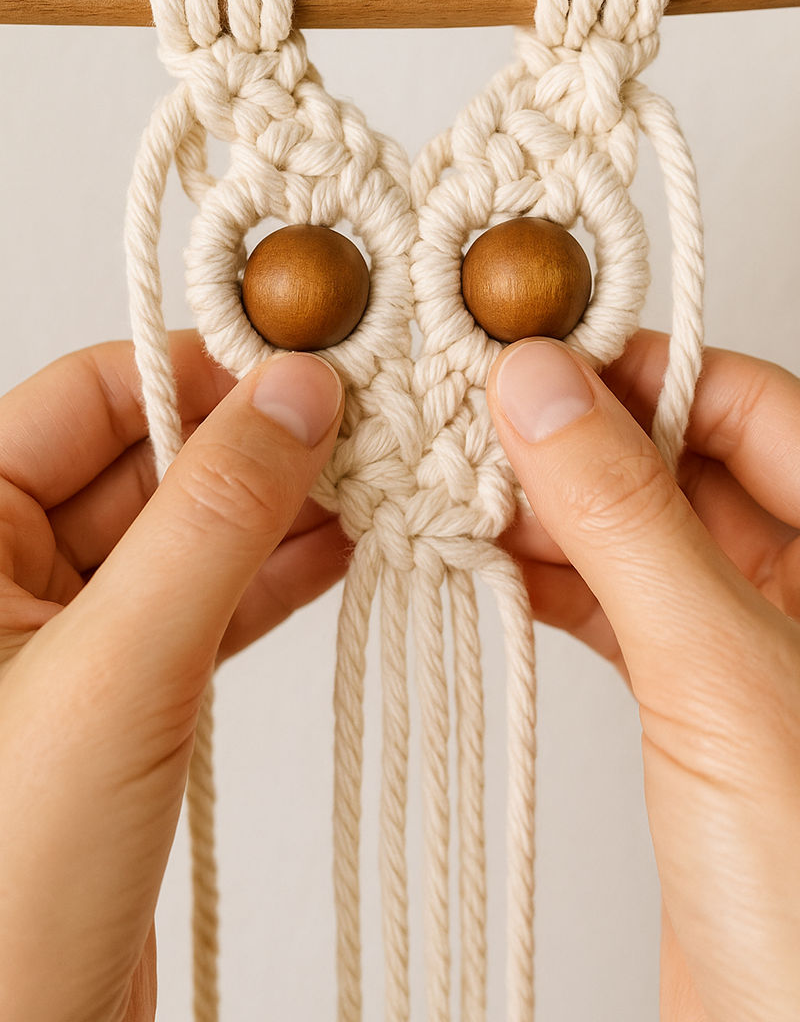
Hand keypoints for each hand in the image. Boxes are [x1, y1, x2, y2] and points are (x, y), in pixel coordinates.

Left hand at [0, 332, 346, 1021]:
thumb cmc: (5, 890)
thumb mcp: (115, 673)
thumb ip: (209, 521)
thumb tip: (294, 394)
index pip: (89, 398)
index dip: (199, 374)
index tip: (308, 368)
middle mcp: (1, 574)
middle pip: (147, 458)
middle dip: (258, 443)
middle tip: (366, 427)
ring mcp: (68, 636)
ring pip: (187, 532)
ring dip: (281, 508)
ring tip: (377, 482)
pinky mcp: (126, 695)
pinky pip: (205, 602)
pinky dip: (276, 575)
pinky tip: (346, 548)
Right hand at [487, 330, 799, 1021]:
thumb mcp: (723, 672)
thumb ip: (631, 520)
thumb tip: (542, 391)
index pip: (741, 400)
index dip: (633, 371)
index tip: (525, 361)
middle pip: (678, 461)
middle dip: (570, 440)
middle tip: (467, 425)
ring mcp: (747, 646)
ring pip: (635, 534)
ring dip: (544, 511)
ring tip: (455, 490)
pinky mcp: (692, 706)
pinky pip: (613, 607)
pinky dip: (545, 580)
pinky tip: (485, 561)